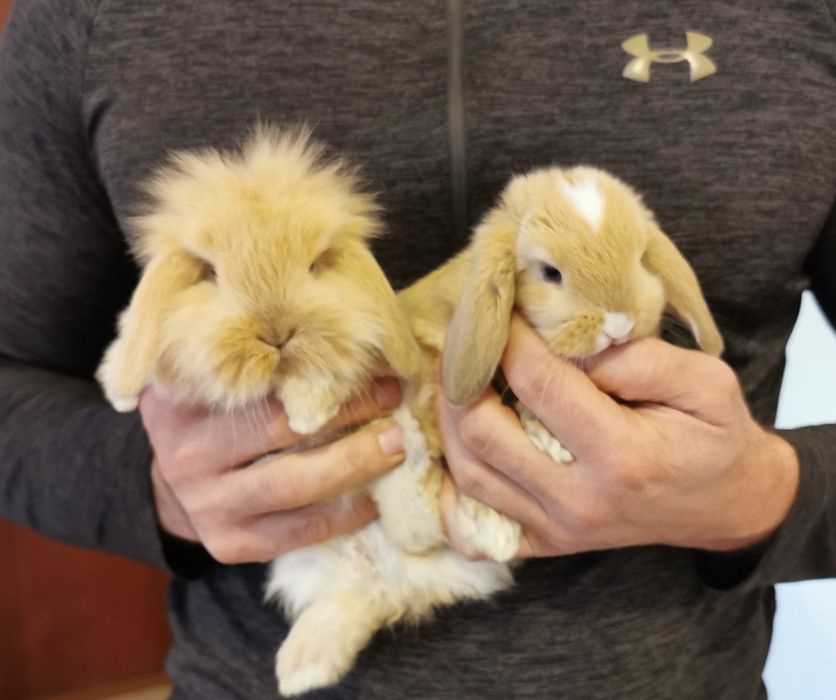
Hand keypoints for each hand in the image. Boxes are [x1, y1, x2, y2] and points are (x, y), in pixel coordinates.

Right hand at [141, 378, 404, 563]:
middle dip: (345, 412)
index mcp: (182, 402)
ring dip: (354, 464)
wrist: (168, 487)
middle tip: (392, 395)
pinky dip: (344, 514)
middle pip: (278, 429)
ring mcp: (207, 506)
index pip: (252, 379)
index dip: (311, 366)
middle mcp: (187, 455)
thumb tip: (330, 329)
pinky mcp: (230, 544)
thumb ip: (248, 356)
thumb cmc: (209, 418)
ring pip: (293, 485)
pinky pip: (298, 530)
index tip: (356, 353)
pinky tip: (376, 496)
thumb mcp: (208, 380)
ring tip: (397, 444)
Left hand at [440, 315, 799, 557]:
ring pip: (468, 472)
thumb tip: (569, 343)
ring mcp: (557, 528)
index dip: (509, 337)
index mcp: (621, 455)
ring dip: (449, 419)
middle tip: (465, 339)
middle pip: (483, 432)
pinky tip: (458, 444)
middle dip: (461, 376)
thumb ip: (640, 359)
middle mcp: (579, 500)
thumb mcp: (705, 382)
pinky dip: (451, 483)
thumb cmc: (714, 437)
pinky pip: (471, 522)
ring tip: (455, 376)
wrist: (726, 505)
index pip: (538, 383)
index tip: (500, 307)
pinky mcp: (545, 542)